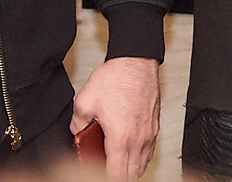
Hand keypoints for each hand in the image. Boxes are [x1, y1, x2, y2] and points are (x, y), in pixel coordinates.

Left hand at [70, 56, 159, 180]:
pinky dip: (140, 158)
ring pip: (142, 165)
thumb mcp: (84, 102)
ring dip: (131, 170)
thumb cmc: (116, 78)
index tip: (99, 177)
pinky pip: (149, 151)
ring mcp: (149, 133)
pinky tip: (131, 154)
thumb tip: (77, 132)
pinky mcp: (154, 126)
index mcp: (121, 139)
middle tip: (107, 173)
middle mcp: (138, 139)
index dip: (108, 180)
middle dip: (119, 177)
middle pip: (132, 175)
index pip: (117, 175)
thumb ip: (77, 124)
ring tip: (118, 168)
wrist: (136, 61)